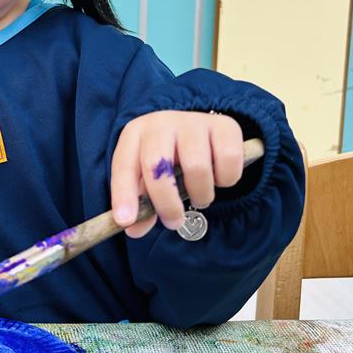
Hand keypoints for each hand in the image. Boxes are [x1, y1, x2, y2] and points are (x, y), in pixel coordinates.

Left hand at [111, 111, 243, 238]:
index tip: (126, 221)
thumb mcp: (147, 177)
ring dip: (201, 194)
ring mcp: (194, 121)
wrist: (199, 131)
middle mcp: (162, 123)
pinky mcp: (225, 125)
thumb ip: (141, 204)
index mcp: (135, 135)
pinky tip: (219, 178)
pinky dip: (227, 179)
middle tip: (174, 222)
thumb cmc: (167, 159)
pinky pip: (228, 160)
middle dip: (166, 202)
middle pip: (159, 165)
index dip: (124, 194)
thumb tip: (135, 230)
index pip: (124, 165)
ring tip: (200, 197)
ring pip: (198, 167)